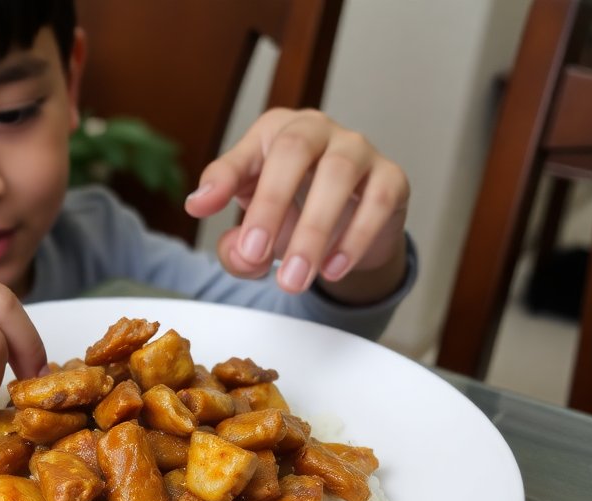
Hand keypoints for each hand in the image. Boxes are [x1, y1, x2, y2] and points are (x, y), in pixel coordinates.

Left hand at [183, 109, 409, 302]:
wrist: (350, 229)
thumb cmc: (295, 213)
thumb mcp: (256, 230)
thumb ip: (238, 246)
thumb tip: (239, 251)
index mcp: (273, 134)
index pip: (243, 154)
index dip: (222, 179)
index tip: (200, 208)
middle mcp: (315, 130)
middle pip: (293, 152)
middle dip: (271, 205)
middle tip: (255, 254)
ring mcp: (357, 149)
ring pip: (338, 174)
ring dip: (313, 231)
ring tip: (295, 278)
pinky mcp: (391, 176)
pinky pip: (377, 200)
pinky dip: (355, 238)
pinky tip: (332, 269)